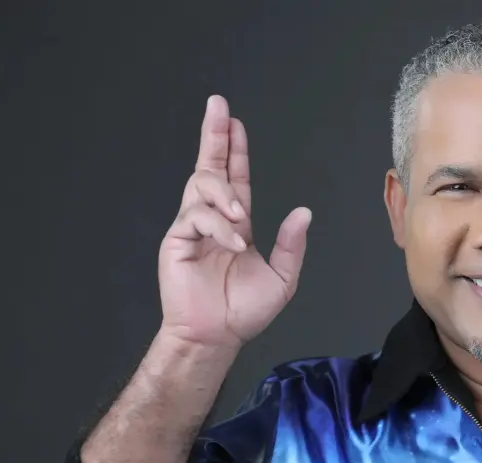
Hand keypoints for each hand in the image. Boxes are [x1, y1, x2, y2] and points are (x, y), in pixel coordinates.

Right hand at [158, 95, 311, 349]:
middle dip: (214, 136)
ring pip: (202, 187)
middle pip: (210, 167)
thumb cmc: (243, 311)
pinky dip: (218, 226)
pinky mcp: (177, 241)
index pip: (235, 178)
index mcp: (236, 223)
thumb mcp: (282, 278)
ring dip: (224, 193)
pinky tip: (234, 243)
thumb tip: (303, 212)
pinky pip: (196, 217)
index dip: (235, 150)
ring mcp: (193, 228)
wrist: (218, 336)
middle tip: (218, 107)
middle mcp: (213, 219)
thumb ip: (291, 245)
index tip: (234, 121)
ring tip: (240, 213)